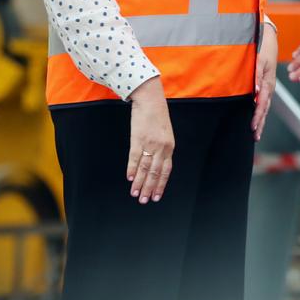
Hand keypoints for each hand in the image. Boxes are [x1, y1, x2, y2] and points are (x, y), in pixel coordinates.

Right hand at [127, 76, 174, 203]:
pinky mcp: (138, 139)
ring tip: (135, 194)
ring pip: (145, 168)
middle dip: (149, 188)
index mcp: (170, 146)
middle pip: (155, 173)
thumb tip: (157, 163)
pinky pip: (135, 158)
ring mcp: (150, 144)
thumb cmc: (158, 115)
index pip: (166, 171)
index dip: (160, 185)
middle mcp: (161, 147)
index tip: (156, 196)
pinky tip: (130, 179)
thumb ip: (163, 148)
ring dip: (139, 183)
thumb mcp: (166, 133)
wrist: (150, 99)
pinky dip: (132, 170)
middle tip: (144, 201)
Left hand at [253, 22, 277, 141]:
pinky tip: (258, 120)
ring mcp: (269, 87)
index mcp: (268, 83)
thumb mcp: (259, 60)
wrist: (269, 41)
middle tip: (255, 135)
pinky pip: (264, 102)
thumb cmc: (263, 50)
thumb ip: (256, 75)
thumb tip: (256, 92)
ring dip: (261, 121)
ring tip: (257, 134)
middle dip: (260, 123)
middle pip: (265, 108)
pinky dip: (261, 113)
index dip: (257, 115)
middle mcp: (270, 87)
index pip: (262, 103)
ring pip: (265, 107)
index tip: (253, 126)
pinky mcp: (267, 86)